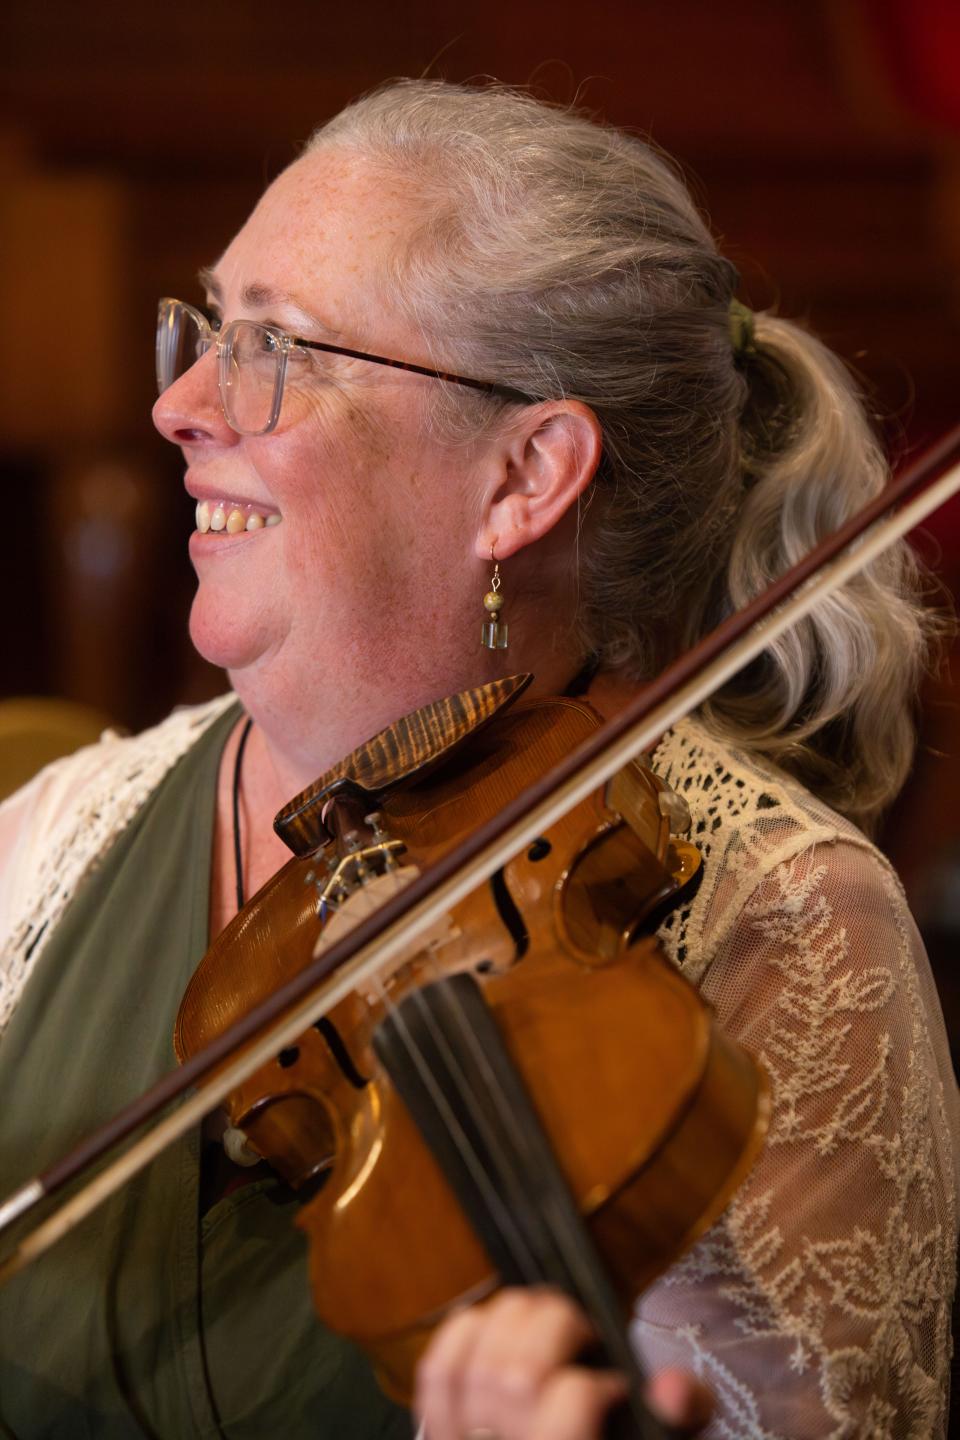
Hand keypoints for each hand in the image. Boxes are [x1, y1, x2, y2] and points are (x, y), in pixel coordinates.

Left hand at [415, 1287, 713, 1439]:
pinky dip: (463, 1334)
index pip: (569, 1408)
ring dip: (510, 1322)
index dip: (595, 1384)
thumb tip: (671, 1384)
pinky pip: (436, 1373)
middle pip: (513, 1378)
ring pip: (471, 1367)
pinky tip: (495, 1329)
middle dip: (553, 1330)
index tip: (615, 1387)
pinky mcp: (439, 1437)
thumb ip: (679, 1420)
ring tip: (543, 1325)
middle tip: (581, 1333)